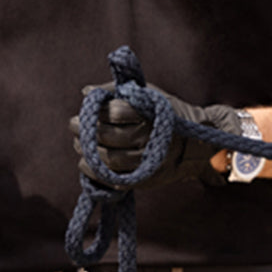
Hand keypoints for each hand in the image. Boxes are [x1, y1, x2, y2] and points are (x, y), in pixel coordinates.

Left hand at [71, 84, 239, 187]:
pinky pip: (114, 181)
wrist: (197, 144)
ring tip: (78, 143)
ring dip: (86, 152)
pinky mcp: (145, 179)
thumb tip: (86, 92)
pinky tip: (87, 163)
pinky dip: (95, 173)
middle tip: (74, 125)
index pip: (115, 112)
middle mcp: (151, 139)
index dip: (95, 111)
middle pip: (108, 137)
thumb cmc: (167, 113)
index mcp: (151, 114)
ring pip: (109, 160)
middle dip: (85, 131)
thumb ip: (116, 90)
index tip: (84, 109)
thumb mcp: (147, 94)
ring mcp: (148, 162)